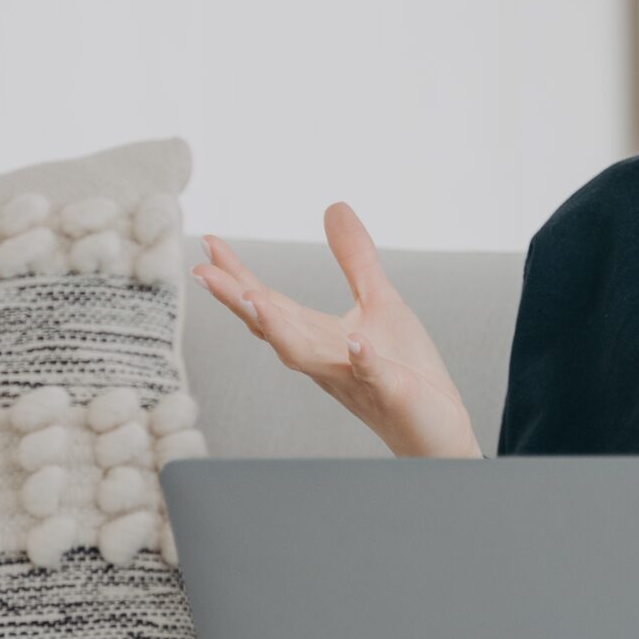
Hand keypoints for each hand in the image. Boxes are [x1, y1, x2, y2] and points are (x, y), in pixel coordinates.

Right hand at [190, 204, 483, 459]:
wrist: (436, 431)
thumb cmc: (405, 370)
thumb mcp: (379, 301)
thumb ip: (355, 258)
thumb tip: (334, 206)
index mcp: (319, 337)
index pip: (270, 303)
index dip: (238, 275)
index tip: (209, 244)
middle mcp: (325, 359)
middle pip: (272, 328)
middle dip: (238, 301)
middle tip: (203, 273)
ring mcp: (355, 378)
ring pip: (306, 356)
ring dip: (279, 329)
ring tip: (252, 301)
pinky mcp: (392, 392)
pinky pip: (373, 375)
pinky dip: (362, 359)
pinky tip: (355, 341)